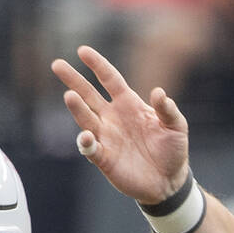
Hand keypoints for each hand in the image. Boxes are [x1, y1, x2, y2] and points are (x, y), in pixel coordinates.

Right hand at [53, 46, 190, 204]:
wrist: (169, 181)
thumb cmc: (173, 150)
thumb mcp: (176, 126)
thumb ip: (167, 109)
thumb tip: (158, 92)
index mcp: (129, 104)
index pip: (110, 79)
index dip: (97, 65)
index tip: (82, 51)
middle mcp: (113, 118)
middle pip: (88, 95)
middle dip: (73, 80)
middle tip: (57, 64)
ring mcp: (106, 137)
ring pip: (86, 119)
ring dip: (77, 108)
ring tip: (69, 96)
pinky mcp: (104, 158)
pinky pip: (90, 148)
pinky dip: (86, 143)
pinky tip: (86, 136)